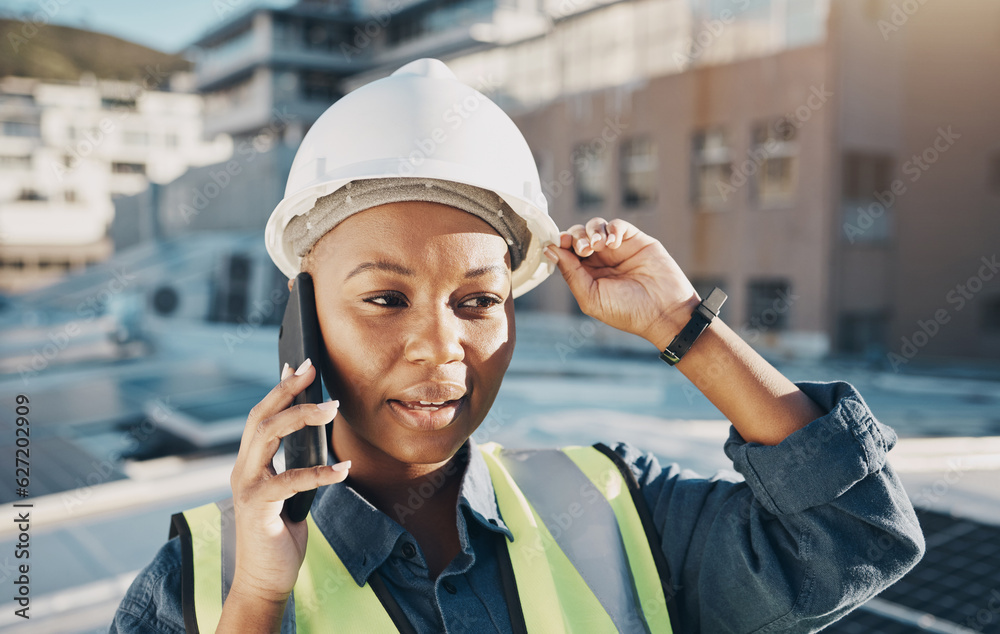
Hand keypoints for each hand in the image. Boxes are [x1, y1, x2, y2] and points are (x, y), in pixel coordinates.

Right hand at [226, 358, 349, 606]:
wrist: (265, 579)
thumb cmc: (280, 535)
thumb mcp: (291, 493)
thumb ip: (296, 466)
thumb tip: (319, 437)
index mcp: (250, 464)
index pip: (261, 416)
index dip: (278, 389)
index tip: (298, 365)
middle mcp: (242, 470)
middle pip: (260, 417)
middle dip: (286, 390)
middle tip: (312, 370)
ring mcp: (245, 487)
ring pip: (267, 435)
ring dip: (301, 417)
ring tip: (331, 408)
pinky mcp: (256, 507)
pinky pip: (288, 480)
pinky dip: (318, 472)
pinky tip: (342, 469)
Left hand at [544, 218, 699, 348]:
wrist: (665, 312)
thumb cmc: (628, 311)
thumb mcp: (591, 297)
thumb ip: (571, 273)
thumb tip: (550, 250)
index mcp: (586, 275)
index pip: (566, 251)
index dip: (561, 243)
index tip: (560, 243)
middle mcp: (600, 260)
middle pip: (578, 234)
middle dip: (576, 236)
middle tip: (584, 250)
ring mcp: (618, 249)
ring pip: (596, 226)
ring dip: (592, 231)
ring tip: (598, 246)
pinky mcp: (636, 241)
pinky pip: (618, 225)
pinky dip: (612, 229)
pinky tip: (614, 244)